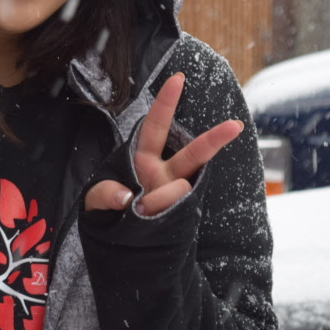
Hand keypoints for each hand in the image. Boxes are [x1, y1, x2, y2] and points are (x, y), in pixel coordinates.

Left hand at [85, 73, 242, 215]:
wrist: (122, 250)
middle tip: (235, 125)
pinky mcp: (180, 217)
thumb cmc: (107, 216)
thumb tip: (129, 198)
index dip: (166, 103)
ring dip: (156, 201)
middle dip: (214, 139)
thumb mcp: (94, 202)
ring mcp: (175, 196)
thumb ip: (105, 195)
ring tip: (138, 212)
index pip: (155, 126)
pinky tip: (147, 221)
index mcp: (142, 160)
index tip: (178, 79)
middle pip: (193, 153)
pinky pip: (175, 212)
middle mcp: (164, 174)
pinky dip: (158, 216)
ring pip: (180, 189)